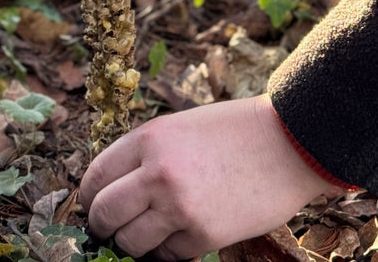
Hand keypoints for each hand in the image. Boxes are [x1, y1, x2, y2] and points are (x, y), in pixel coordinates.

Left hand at [78, 94, 345, 259]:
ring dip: (134, 244)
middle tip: (112, 230)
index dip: (91, 197)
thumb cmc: (233, 131)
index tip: (96, 206)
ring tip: (148, 235)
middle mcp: (157, 173)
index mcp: (149, 139)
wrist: (287, 143)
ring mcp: (179, 207)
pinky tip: (179, 237)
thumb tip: (115, 190)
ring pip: (131, 244)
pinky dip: (167, 253)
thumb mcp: (180, 128)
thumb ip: (146, 155)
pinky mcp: (203, 235)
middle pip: (105, 215)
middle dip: (104, 227)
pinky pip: (167, 257)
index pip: (95, 178)